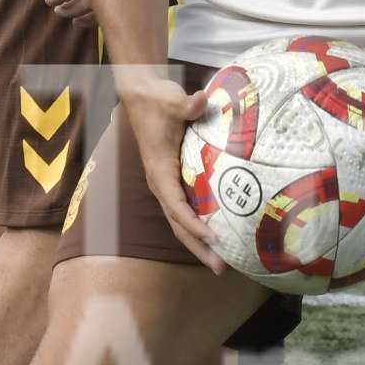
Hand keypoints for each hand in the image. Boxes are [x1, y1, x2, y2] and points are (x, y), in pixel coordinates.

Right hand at [119, 62, 230, 271]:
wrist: (143, 96)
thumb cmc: (158, 100)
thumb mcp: (172, 100)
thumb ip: (187, 105)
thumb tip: (200, 101)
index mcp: (159, 170)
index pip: (176, 204)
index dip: (193, 224)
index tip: (212, 238)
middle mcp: (161, 183)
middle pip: (179, 224)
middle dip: (198, 247)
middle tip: (221, 268)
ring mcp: (167, 184)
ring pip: (181, 221)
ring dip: (199, 243)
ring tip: (221, 262)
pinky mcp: (174, 179)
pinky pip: (186, 210)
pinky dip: (199, 226)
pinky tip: (217, 236)